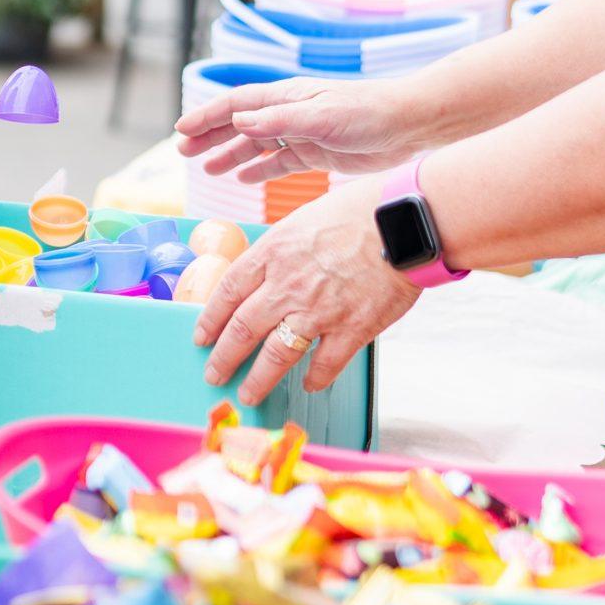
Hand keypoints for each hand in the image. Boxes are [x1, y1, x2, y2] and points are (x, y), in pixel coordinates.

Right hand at [175, 74, 427, 184]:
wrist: (408, 126)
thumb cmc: (367, 113)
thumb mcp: (321, 117)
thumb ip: (279, 121)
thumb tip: (238, 122)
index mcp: (286, 98)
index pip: (236, 105)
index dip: (207, 116)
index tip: (181, 130)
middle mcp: (289, 113)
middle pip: (239, 124)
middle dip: (210, 136)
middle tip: (182, 151)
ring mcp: (301, 133)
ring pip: (256, 145)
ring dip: (230, 154)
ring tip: (207, 169)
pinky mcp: (317, 153)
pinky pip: (279, 162)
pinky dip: (259, 170)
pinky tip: (243, 179)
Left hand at [193, 181, 418, 406]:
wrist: (403, 221)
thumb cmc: (359, 210)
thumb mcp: (303, 220)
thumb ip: (283, 249)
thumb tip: (271, 267)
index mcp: (272, 254)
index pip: (227, 292)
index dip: (210, 319)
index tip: (200, 336)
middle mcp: (287, 286)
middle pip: (242, 329)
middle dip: (223, 358)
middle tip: (213, 375)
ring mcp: (317, 311)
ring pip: (276, 356)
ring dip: (258, 380)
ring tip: (248, 395)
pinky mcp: (351, 329)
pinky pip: (325, 364)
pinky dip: (315, 378)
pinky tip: (310, 384)